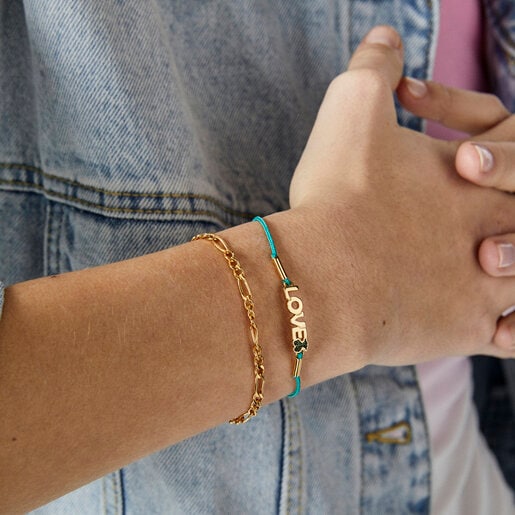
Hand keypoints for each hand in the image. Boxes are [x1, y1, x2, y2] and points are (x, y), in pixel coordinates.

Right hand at [289, 25, 514, 367]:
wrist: (325, 276)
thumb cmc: (339, 194)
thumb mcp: (349, 106)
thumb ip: (375, 66)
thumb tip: (385, 36)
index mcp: (477, 174)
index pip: (505, 139)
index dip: (468, 126)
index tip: (420, 131)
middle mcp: (495, 228)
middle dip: (504, 197)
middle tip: (461, 192)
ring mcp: (487, 285)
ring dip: (511, 265)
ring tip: (486, 261)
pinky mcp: (467, 331)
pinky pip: (512, 335)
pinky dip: (511, 328)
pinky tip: (497, 322)